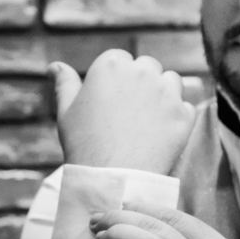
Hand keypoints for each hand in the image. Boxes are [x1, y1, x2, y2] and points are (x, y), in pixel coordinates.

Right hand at [50, 51, 195, 174]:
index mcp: (111, 64)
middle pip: (148, 66)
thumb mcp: (66, 111)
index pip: (120, 58)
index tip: (111, 99)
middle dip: (141, 82)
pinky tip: (160, 133)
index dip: (115, 78)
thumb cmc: (84, 144)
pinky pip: (184, 107)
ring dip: (163, 93)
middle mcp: (142, 71)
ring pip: (171, 81)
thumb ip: (64, 83)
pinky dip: (176, 117)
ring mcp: (166, 92)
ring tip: (147, 120)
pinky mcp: (183, 114)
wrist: (111, 180)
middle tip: (129, 111)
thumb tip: (55, 67)